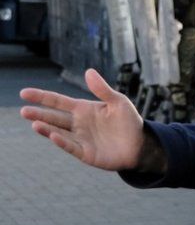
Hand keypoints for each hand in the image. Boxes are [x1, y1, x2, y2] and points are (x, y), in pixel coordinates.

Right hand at [20, 68, 150, 171]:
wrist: (140, 144)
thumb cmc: (129, 121)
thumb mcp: (119, 102)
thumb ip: (103, 89)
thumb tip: (88, 71)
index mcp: (83, 109)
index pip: (58, 101)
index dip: (42, 97)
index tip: (24, 93)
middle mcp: (78, 124)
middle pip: (54, 117)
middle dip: (39, 114)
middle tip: (24, 111)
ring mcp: (80, 139)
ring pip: (59, 132)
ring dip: (47, 129)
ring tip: (34, 124)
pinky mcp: (85, 153)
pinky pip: (71, 146)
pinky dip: (62, 141)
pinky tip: (53, 135)